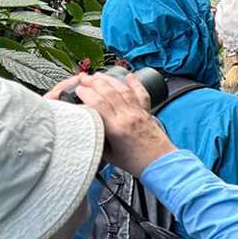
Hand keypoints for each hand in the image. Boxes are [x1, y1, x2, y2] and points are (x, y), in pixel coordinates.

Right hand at [52, 70, 173, 175]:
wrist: (159, 162)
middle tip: (84, 79)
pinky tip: (129, 76)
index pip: (98, 103)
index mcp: (116, 127)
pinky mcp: (146, 112)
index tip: (78, 89)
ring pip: (123, 90)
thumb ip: (97, 138)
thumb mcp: (108, 154)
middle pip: (109, 92)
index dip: (86, 93)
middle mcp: (128, 116)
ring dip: (109, 80)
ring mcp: (138, 112)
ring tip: (98, 76)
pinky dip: (135, 84)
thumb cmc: (135, 161)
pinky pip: (141, 94)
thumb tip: (86, 127)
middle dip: (94, 82)